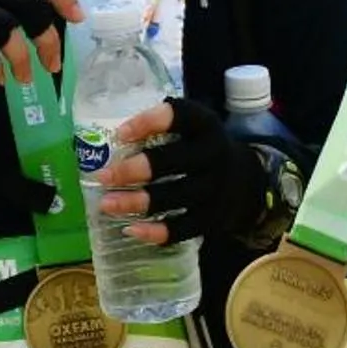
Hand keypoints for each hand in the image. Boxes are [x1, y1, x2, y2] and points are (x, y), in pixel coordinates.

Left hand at [90, 99, 270, 247]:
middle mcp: (213, 154)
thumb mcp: (189, 127)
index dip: (147, 123)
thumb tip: (105, 143)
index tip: (119, 134)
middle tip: (103, 177)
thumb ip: (157, 128)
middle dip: (133, 170)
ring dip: (136, 202)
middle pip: (172, 161)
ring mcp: (216, 188)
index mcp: (204, 125)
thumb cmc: (198, 148)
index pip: (177, 116)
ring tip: (106, 204)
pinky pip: (183, 228)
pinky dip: (156, 232)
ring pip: (173, 197)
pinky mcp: (213, 218)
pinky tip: (131, 230)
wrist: (243, 180)